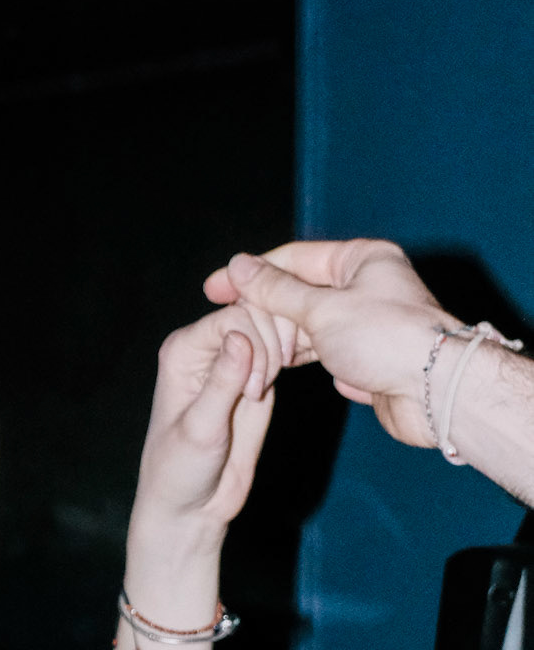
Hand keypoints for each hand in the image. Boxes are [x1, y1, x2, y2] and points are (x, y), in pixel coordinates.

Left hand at [130, 301, 292, 541]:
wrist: (192, 504)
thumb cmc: (180, 470)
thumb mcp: (200, 430)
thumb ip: (221, 384)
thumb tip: (240, 338)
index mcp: (183, 351)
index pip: (233, 318)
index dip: (255, 345)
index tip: (252, 392)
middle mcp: (207, 346)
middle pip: (256, 311)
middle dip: (272, 346)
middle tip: (259, 392)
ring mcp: (234, 358)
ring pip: (273, 323)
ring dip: (283, 350)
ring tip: (263, 392)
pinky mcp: (257, 375)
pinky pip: (282, 347)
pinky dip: (293, 356)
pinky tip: (282, 380)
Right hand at [204, 239, 456, 447]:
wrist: (435, 392)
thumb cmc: (386, 339)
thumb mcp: (321, 310)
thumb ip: (276, 290)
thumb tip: (237, 266)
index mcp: (361, 259)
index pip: (293, 257)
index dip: (251, 272)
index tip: (214, 288)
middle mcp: (365, 286)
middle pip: (299, 291)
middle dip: (264, 309)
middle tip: (227, 323)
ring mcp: (365, 323)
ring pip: (308, 325)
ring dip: (280, 339)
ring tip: (247, 350)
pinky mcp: (365, 357)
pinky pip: (321, 352)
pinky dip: (298, 360)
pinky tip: (274, 369)